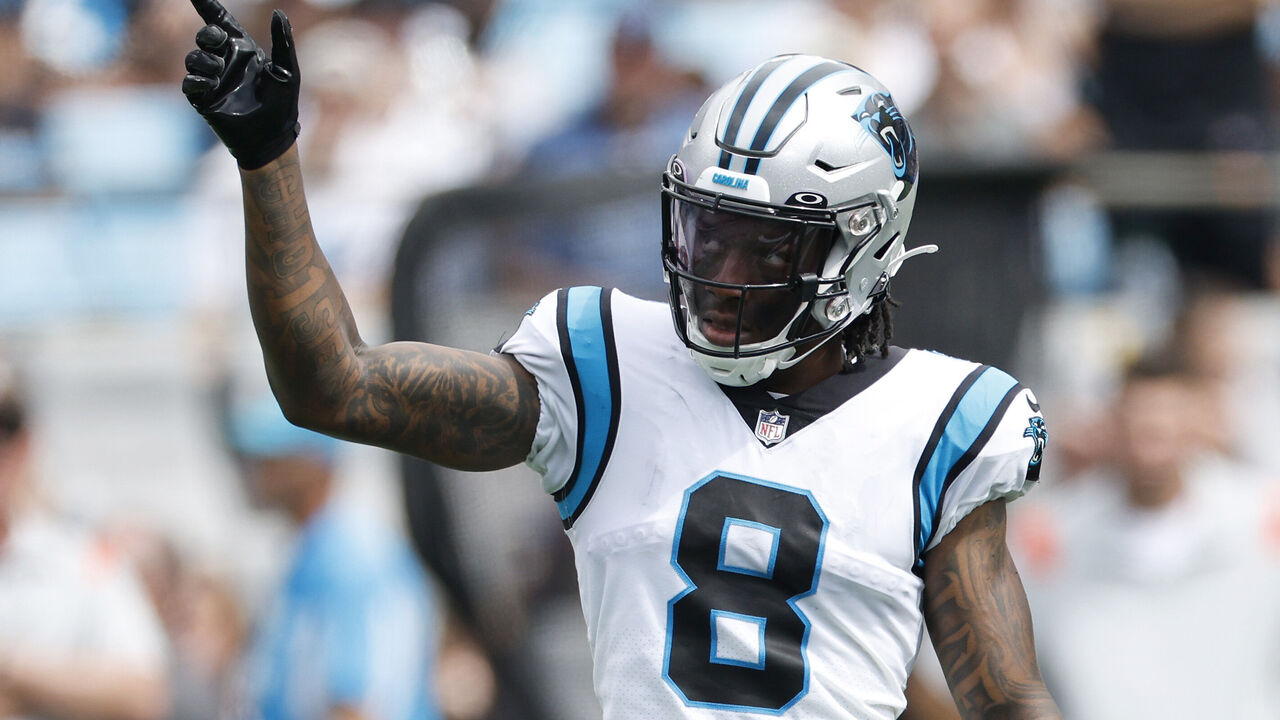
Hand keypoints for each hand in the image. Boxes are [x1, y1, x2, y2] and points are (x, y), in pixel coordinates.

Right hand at [182, 0, 299, 168]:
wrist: (272, 137)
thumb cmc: (283, 104)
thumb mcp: (288, 70)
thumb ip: (283, 41)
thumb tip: (279, 13)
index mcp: (244, 51)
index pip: (221, 22)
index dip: (207, 6)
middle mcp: (226, 63)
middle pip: (204, 36)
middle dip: (208, 34)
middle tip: (220, 42)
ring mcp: (213, 80)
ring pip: (193, 57)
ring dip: (204, 59)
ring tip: (220, 70)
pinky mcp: (203, 99)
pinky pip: (189, 82)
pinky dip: (197, 79)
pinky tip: (212, 83)